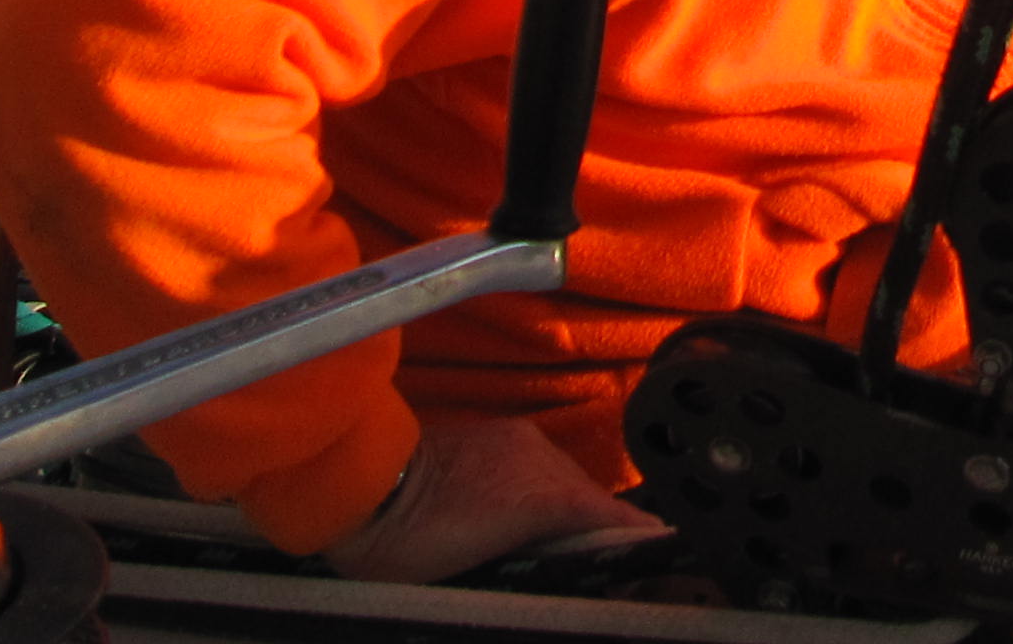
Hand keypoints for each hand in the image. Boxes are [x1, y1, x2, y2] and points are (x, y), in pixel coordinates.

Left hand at [322, 413, 668, 582]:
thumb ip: (532, 571)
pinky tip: (524, 520)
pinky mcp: (497, 433)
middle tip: (602, 569)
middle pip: (590, 501)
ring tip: (562, 550)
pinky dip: (542, 494)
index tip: (656, 562)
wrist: (355, 486)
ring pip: (564, 482)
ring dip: (566, 513)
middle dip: (598, 533)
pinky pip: (539, 467)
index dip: (637, 544)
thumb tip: (567, 573)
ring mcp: (519, 440)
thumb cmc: (406, 545)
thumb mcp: (471, 579)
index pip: (613, 520)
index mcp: (544, 495)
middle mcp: (542, 458)